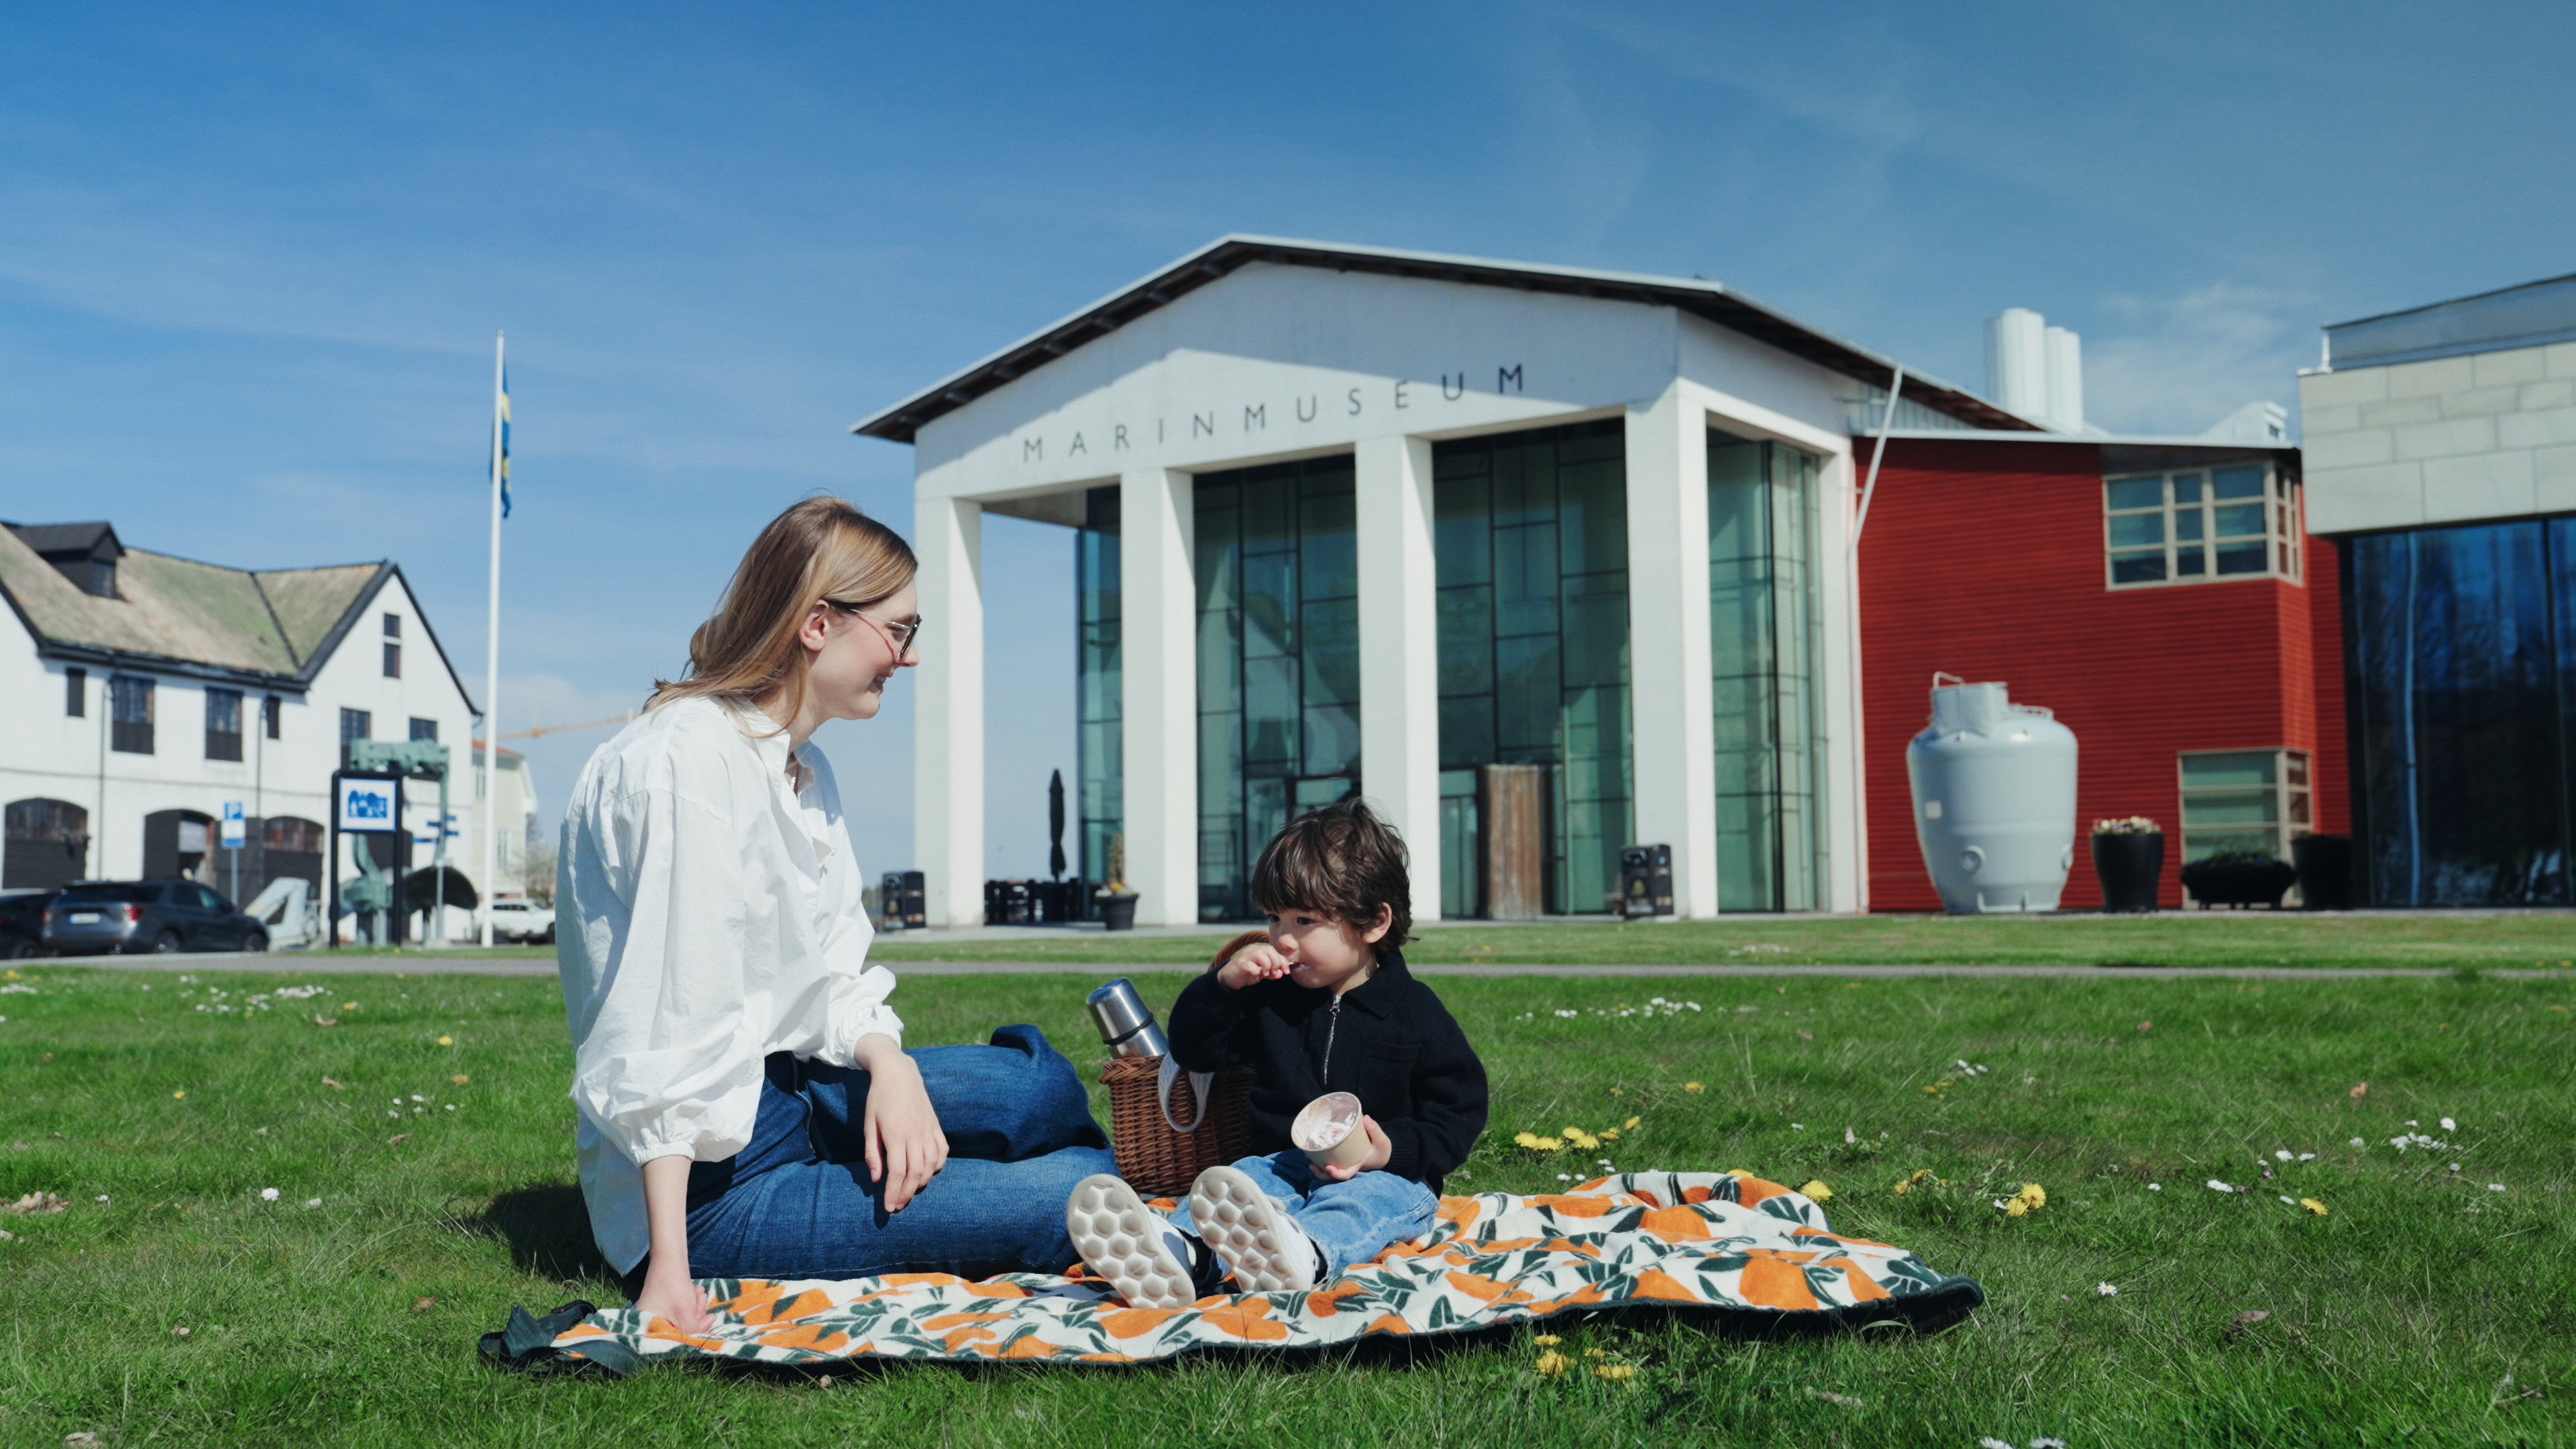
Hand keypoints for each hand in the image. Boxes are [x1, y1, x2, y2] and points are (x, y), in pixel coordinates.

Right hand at [634, 1260, 712, 1336]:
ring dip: (695, 1311)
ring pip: (682, 1323)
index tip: (707, 1322)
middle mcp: (646, 1326)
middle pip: (678, 1333)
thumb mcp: (685, 1312)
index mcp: (646, 1330)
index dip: (691, 1336)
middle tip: (705, 1305)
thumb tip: (703, 1346)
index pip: (672, 1343)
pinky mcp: (661, 1310)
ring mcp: (654, 1317)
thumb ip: (692, 1332)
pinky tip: (697, 1293)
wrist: (670, 1259)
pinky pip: (679, 1315)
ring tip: (700, 1293)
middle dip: (695, 1320)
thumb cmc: (673, 1286)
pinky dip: (690, 1307)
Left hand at [856, 1041, 948, 1209]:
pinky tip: (929, 1172)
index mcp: (896, 1135)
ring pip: (931, 1165)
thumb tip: (876, 1179)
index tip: (889, 1207)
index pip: (898, 1172)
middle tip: (898, 1205)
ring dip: (922, 1183)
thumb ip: (872, 1153)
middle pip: (917, 1173)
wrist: (898, 1073)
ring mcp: (928, 1130)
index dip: (894, 1192)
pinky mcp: (936, 1125)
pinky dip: (938, 1165)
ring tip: (910, 1191)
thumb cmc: (879, 1099)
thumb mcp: (869, 1125)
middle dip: (907, 1193)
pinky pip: (942, 1150)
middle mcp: (915, 1134)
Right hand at [1218, 941, 1293, 989]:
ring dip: (1267, 965)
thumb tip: (1282, 973)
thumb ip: (1272, 973)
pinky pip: (1251, 966)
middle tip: (1274, 973)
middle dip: (1276, 962)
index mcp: (1258, 950)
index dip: (1283, 961)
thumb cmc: (1246, 974)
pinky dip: (1256, 972)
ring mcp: (1245, 956)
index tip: (1286, 972)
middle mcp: (1252, 950)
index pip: (1274, 951)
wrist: (1228, 979)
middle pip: (1269, 949)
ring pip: (1261, 954)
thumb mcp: (1262, 974)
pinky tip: (1254, 976)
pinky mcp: (1240, 964)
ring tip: (1264, 974)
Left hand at [1314, 1115, 1391, 1180]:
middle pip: (1332, 1177)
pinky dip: (1319, 1159)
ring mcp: (1344, 1164)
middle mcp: (1348, 1167)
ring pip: (1327, 1172)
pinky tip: (1312, 1151)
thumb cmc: (1381, 1149)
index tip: (1328, 1167)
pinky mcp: (1341, 1159)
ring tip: (1307, 1157)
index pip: (1346, 1174)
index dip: (1336, 1173)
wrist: (1382, 1154)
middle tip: (1311, 1164)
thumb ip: (1374, 1129)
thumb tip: (1365, 1118)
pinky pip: (1329, 1162)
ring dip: (1317, 1168)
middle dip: (1320, 1173)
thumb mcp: (1382, 1140)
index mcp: (1357, 1165)